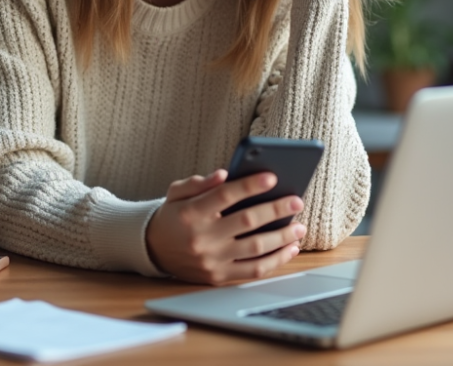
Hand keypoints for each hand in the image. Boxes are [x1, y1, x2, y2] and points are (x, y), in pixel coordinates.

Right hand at [145, 169, 305, 284]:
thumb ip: (199, 182)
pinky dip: (276, 260)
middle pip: (247, 221)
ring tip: (299, 226)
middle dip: (276, 209)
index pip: (225, 195)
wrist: (153, 251)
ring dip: (282, 236)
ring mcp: (212, 260)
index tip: (272, 177)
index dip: (250, 185)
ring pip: (256, 248)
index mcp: (191, 212)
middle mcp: (202, 237)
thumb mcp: (176, 193)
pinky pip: (254, 270)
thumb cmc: (172, 216)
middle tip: (296, 201)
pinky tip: (290, 249)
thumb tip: (224, 175)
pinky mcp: (219, 277)